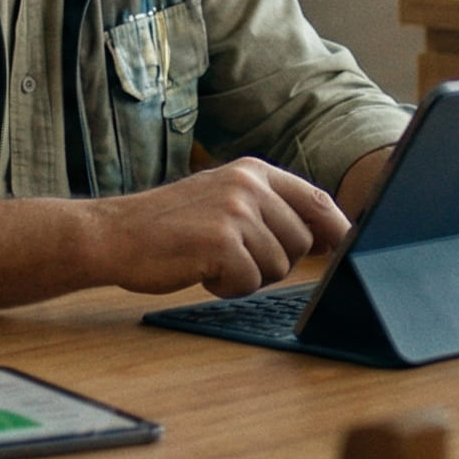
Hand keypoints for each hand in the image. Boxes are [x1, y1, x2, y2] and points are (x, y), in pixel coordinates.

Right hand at [87, 159, 351, 297]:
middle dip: (274, 262)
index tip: (344, 250)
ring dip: (248, 276)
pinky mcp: (221, 242)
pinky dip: (227, 287)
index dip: (337, 229)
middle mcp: (249, 185)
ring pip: (278, 267)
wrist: (114, 234)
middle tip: (232, 256)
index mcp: (253, 171)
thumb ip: (269, 211)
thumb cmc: (169, 225)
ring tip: (211, 259)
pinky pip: (248, 283)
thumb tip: (326, 238)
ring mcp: (236, 212)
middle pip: (302, 243)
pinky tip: (200, 270)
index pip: (317, 200)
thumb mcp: (223, 200)